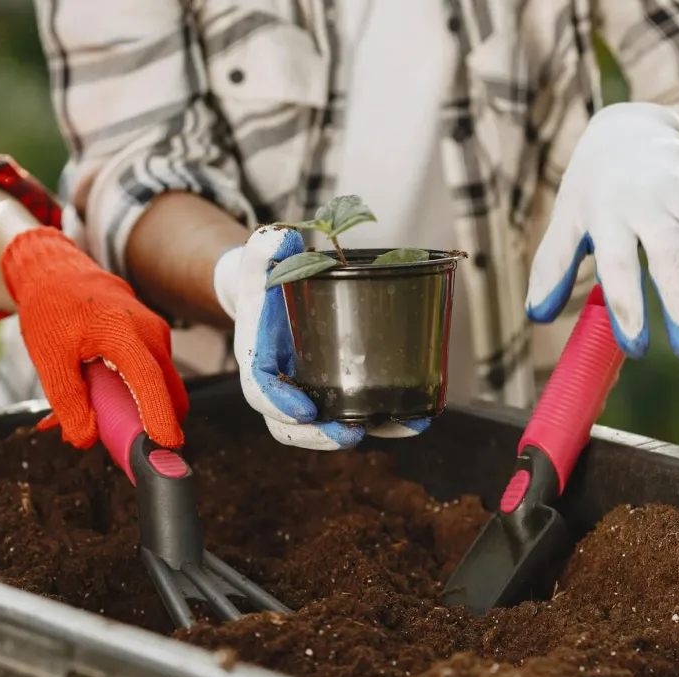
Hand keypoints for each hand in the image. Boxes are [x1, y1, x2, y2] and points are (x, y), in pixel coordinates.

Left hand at [1, 227, 188, 448]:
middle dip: (155, 425)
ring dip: (136, 410)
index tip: (166, 446)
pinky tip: (100, 396)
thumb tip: (85, 439)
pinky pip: (153, 376)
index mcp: (124, 332)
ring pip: (161, 387)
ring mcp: (157, 335)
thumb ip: (68, 401)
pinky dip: (133, 394)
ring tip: (95, 415)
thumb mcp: (49, 358)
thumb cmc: (52, 309)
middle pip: (169, 392)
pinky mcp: (154, 340)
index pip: (149, 381)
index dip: (160, 416)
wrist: (59, 273)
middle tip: (124, 448)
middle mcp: (150, 333)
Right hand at [218, 226, 431, 450]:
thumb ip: (264, 247)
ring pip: (330, 428)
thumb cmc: (269, 277)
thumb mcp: (261, 258)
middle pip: (292, 427)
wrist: (276, 290)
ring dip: (369, 432)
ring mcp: (312, 392)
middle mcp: (283, 385)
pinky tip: (419, 416)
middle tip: (352, 433)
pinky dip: (390, 421)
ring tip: (401, 425)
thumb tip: (280, 238)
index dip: (279, 405)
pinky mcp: (339, 390)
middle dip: (321, 437)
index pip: (261, 391)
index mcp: (259, 359)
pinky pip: (360, 414)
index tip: (304, 411)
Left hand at [526, 102, 678, 358]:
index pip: (618, 263)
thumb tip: (538, 315)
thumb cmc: (595, 193)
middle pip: (673, 253)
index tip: (637, 346)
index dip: (628, 306)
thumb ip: (551, 268)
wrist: (635, 134)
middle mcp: (651, 198)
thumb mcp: (566, 221)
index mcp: (607, 210)